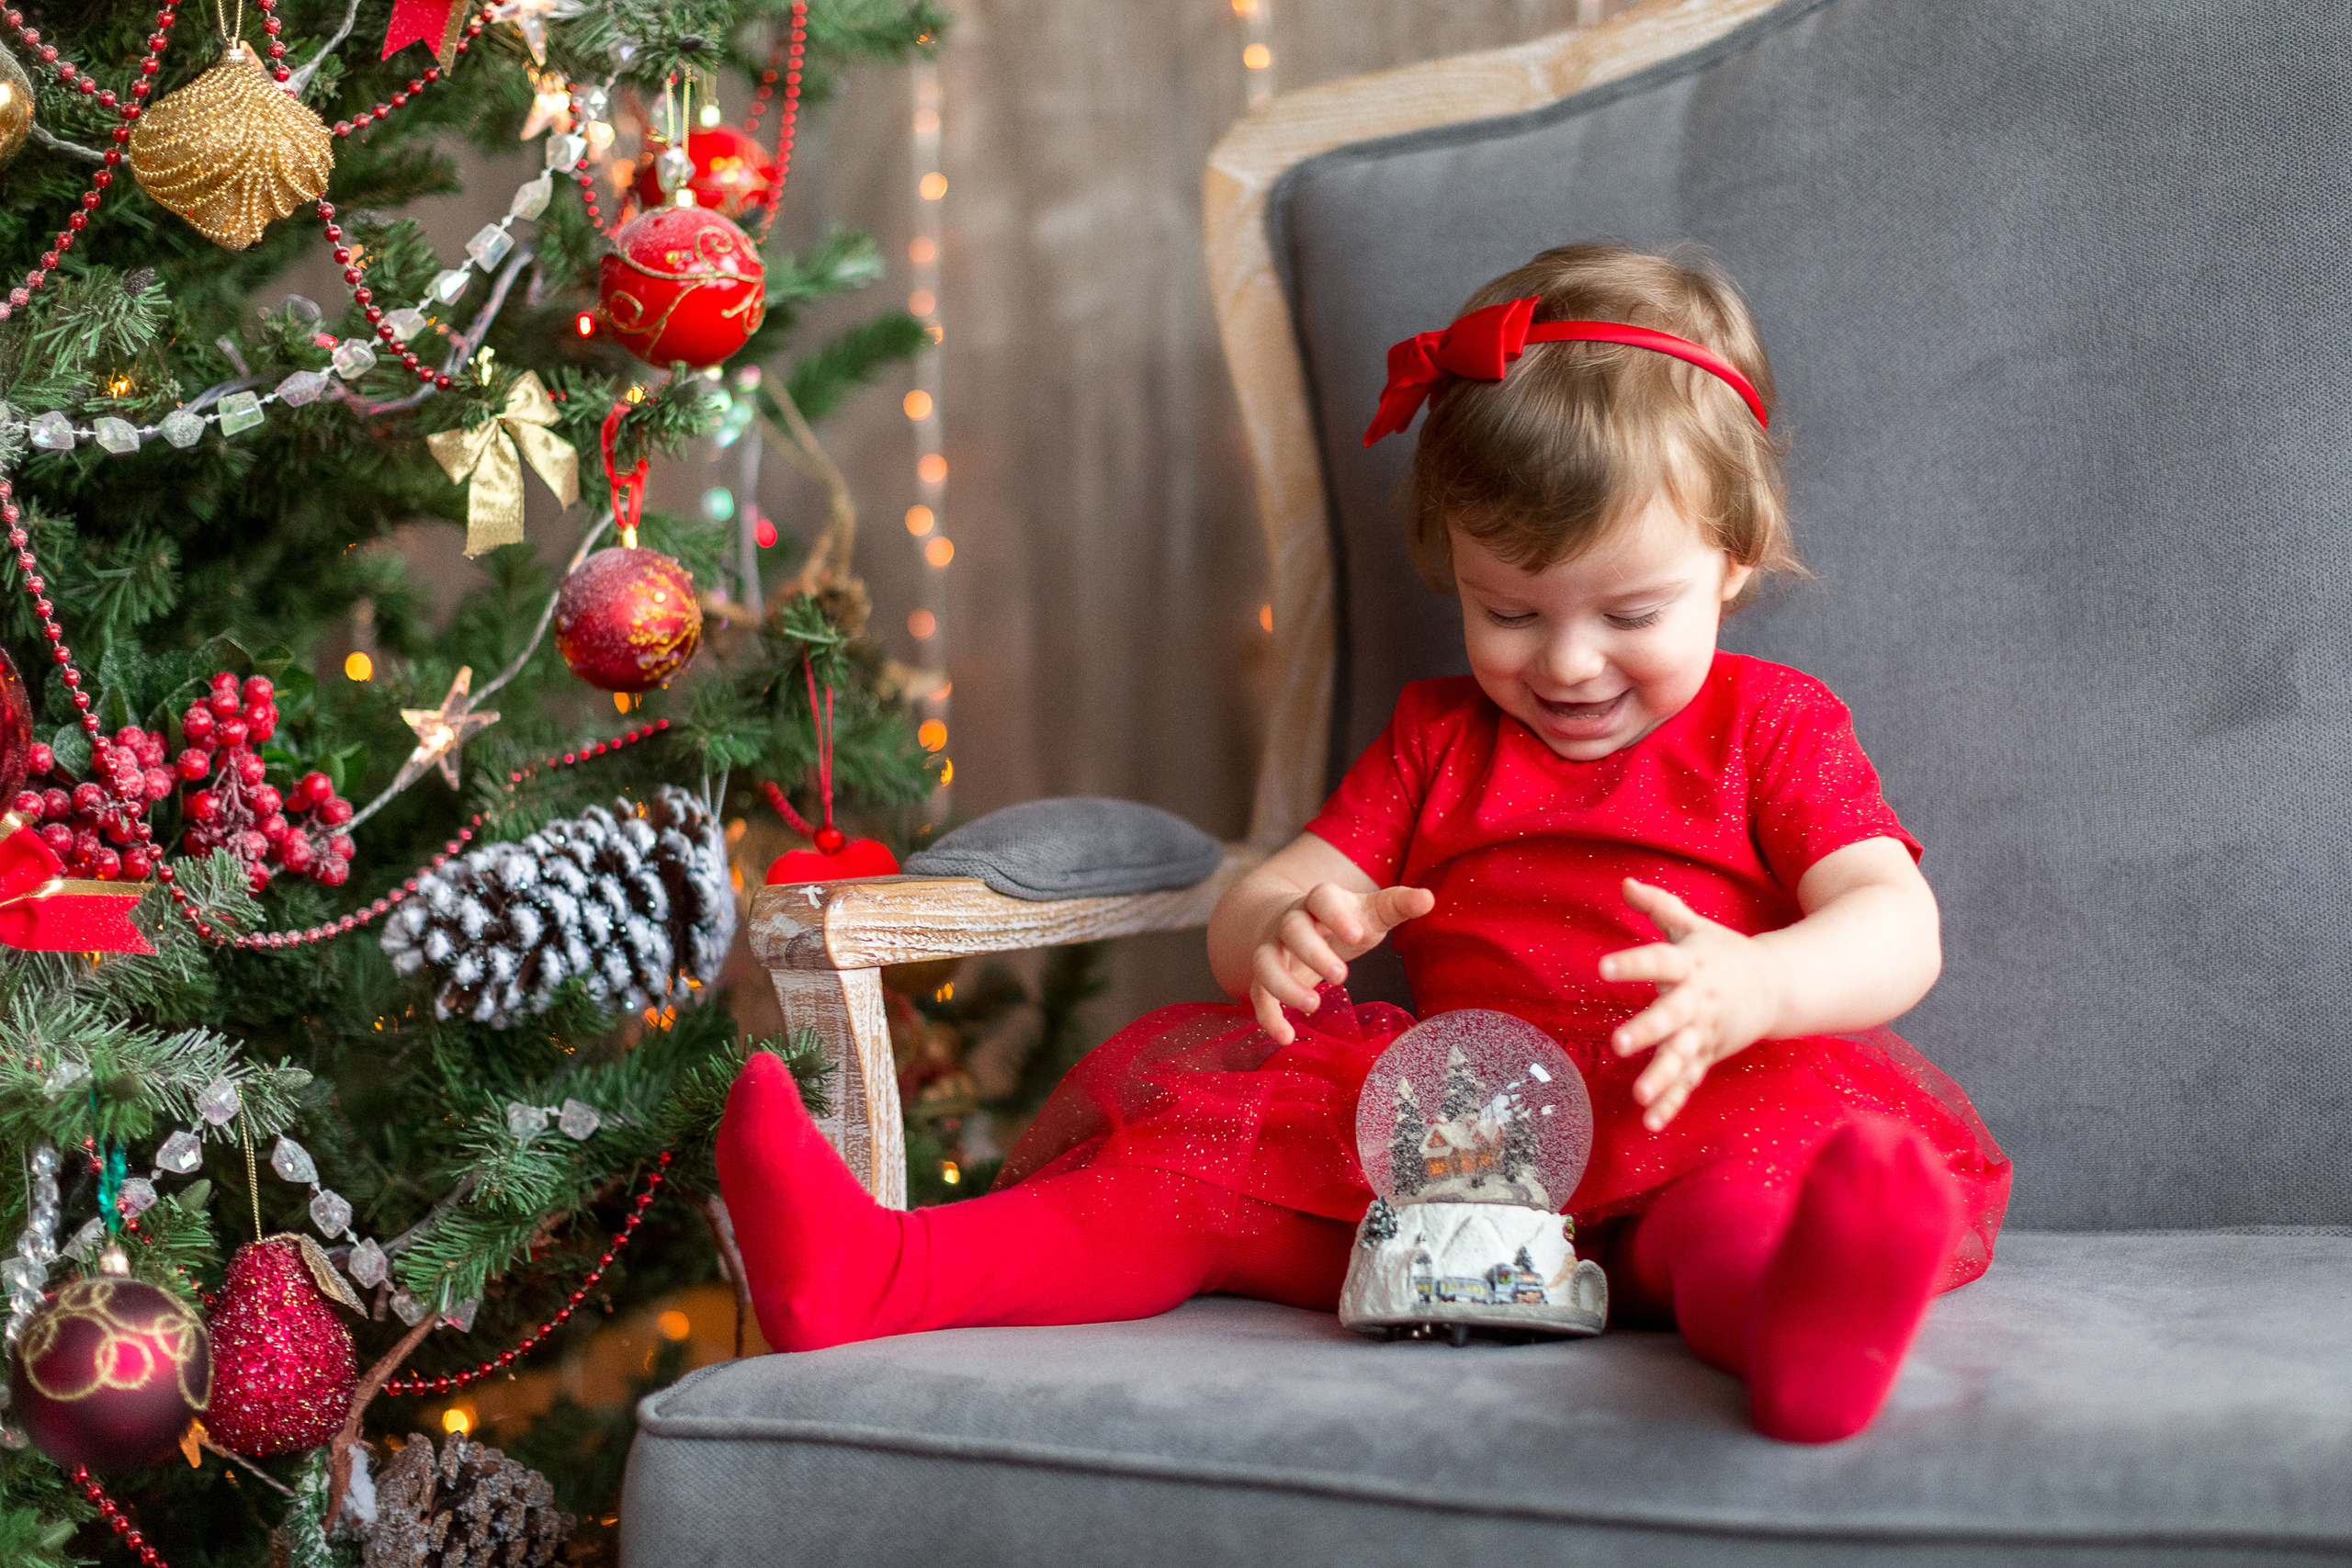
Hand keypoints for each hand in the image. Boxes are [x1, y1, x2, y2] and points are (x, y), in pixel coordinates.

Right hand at [1249, 882, 1432, 1042]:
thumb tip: (1429, 898)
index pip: (1321, 897)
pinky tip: (1286, 1037)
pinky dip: (1268, 1016)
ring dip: (1284, 985)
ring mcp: (1273, 948)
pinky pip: (1258, 993)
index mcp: (1320, 901)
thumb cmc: (1340, 921)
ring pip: (1265, 961)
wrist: (1288, 921)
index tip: (1357, 936)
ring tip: (1313, 1006)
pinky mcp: (1264, 976)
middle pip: (1292, 929)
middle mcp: (1290, 921)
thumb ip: (1397, 905)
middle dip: (1313, 952)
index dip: (1336, 915)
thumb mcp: (1369, 912)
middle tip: (1342, 976)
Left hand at [1599, 879, 1780, 1130]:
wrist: (1776, 987)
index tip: (1602, 967)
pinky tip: (1650, 1122)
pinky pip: (1689, 1082)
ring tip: (1639, 1096)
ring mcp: (1705, 1033)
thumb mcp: (1692, 925)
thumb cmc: (1722, 953)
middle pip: (1671, 1018)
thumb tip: (1624, 882)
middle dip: (1647, 1031)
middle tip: (1617, 1044)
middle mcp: (1698, 1002)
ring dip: (1661, 1077)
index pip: (1658, 961)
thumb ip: (1659, 905)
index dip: (1632, 964)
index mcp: (1690, 966)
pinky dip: (1672, 1103)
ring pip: (1682, 1058)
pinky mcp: (1708, 1056)